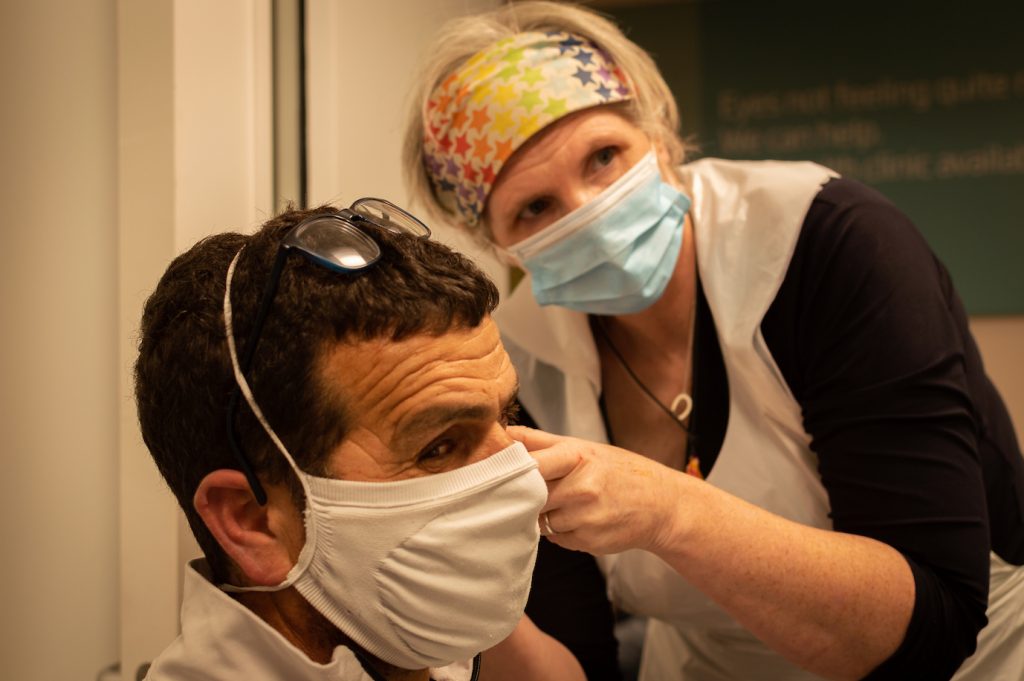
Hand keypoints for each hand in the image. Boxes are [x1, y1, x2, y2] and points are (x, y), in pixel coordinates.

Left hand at [509, 425, 687, 554]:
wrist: (660, 505)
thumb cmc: (616, 471)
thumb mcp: (583, 447)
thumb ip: (540, 442)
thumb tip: (501, 432)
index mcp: (577, 457)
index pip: (530, 463)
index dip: (509, 469)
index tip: (494, 472)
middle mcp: (581, 487)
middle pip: (529, 495)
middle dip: (525, 495)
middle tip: (527, 491)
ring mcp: (584, 517)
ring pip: (539, 519)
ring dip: (543, 515)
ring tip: (563, 504)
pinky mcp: (587, 542)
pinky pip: (555, 538)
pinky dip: (559, 530)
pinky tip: (578, 520)